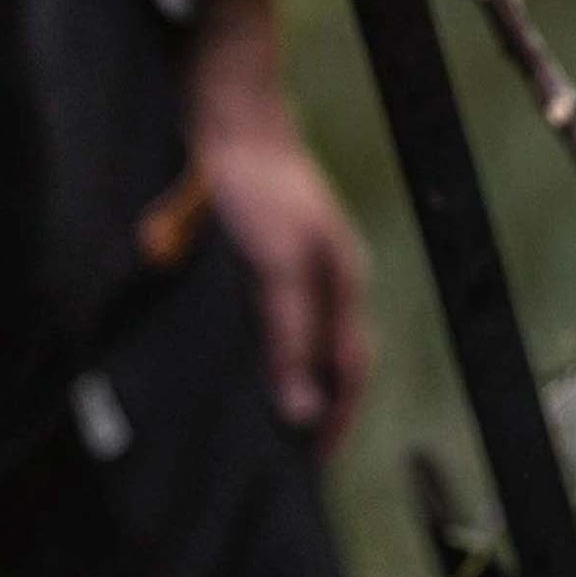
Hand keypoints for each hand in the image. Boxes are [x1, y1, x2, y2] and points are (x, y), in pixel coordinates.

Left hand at [188, 0, 370, 458]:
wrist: (223, 112)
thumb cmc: (253, 186)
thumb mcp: (275, 270)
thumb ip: (289, 341)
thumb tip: (301, 413)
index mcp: (344, 282)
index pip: (352, 371)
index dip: (336, 420)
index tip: (314, 465)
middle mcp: (327, 278)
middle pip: (329, 360)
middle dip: (313, 409)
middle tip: (286, 458)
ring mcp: (298, 264)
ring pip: (299, 341)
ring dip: (284, 382)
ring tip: (258, 424)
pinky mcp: (263, 254)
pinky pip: (269, 319)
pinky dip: (260, 352)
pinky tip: (234, 367)